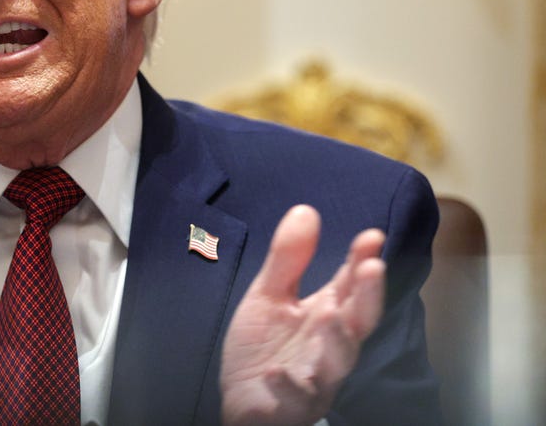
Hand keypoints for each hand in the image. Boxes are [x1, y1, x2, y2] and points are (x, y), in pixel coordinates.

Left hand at [220, 205, 385, 425]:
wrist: (243, 401)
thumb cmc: (264, 348)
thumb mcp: (269, 296)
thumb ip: (288, 259)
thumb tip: (306, 210)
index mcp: (326, 314)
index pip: (351, 285)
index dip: (362, 261)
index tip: (371, 236)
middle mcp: (329, 346)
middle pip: (357, 321)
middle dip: (367, 296)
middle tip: (372, 268)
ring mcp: (315, 378)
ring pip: (337, 363)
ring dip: (337, 341)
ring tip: (331, 315)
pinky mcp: (293, 405)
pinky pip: (296, 398)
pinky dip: (290, 387)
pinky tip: (278, 374)